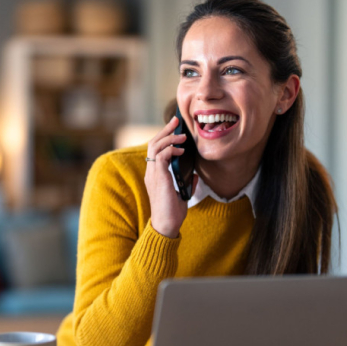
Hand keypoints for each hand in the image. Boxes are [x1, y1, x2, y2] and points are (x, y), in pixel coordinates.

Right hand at [145, 116, 197, 238]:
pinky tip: (181, 150)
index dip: (164, 137)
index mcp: (155, 174)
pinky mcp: (159, 177)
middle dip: (165, 130)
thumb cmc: (172, 213)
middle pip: (153, 143)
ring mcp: (153, 174)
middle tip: (176, 120)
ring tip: (182, 135)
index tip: (175, 128)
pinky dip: (171, 149)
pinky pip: (161, 156)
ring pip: (155, 146)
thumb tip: (195, 174)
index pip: (155, 150)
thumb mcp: (182, 194)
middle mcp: (151, 172)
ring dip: (169, 137)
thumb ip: (187, 183)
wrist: (167, 225)